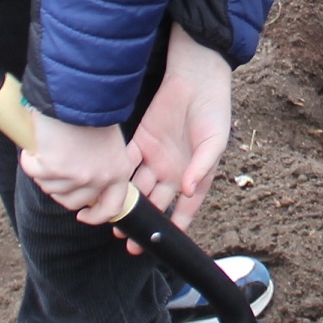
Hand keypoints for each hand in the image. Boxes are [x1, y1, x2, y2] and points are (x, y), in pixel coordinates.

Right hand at [21, 116, 140, 227]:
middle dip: (62, 189)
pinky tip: (36, 145)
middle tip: (56, 168)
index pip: (111, 208)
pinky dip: (30, 160)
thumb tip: (89, 183)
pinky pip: (33, 171)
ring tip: (49, 149)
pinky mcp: (52, 168)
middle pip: (73, 201)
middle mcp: (97, 178)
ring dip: (45, 172)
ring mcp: (74, 176)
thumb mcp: (109, 142)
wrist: (77, 93)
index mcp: (117, 172)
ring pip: (51, 188)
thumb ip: (103, 164)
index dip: (96, 216)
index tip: (83, 215)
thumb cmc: (93, 110)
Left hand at [129, 32, 234, 231]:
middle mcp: (173, 171)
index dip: (174, 227)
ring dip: (127, 203)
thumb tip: (187, 192)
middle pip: (156, 203)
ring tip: (113, 220)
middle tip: (128, 240)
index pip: (184, 209)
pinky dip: (119, 174)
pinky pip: (128, 162)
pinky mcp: (141, 142)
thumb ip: (201, 167)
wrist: (196, 78)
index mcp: (195, 175)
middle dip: (144, 222)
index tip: (160, 244)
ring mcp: (156, 157)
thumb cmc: (213, 111)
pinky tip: (109, 186)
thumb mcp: (214, 142)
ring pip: (138, 187)